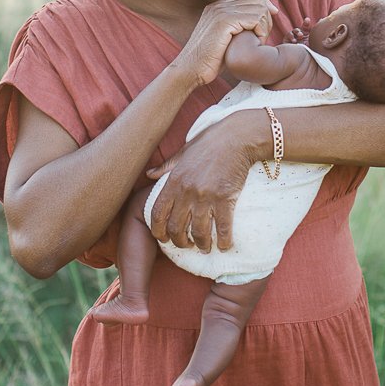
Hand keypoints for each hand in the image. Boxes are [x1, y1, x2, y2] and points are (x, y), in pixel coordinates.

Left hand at [145, 112, 256, 251]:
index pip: (158, 213)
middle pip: (176, 227)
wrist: (236, 138)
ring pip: (198, 232)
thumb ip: (165, 167)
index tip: (163, 239)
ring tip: (204, 247)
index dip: (158, 231)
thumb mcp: (182, 153)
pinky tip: (224, 246)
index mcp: (174, 181)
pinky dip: (223, 241)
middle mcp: (186, 191)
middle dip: (180, 242)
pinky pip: (222, 227)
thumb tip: (148, 174)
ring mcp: (205, 196)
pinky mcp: (225, 199)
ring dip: (201, 244)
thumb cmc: (209, 143)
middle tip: (186, 245)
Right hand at [169, 0, 278, 88]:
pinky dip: (261, 30)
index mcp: (216, 7)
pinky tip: (257, 42)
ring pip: (258, 8)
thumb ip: (236, 26)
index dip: (262, 2)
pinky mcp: (224, 22)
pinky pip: (255, 18)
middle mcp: (218, 5)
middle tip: (264, 35)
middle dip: (266, 16)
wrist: (191, 69)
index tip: (271, 16)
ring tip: (260, 41)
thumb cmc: (209, 60)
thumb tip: (257, 22)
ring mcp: (220, 12)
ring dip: (265, 25)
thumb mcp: (223, 39)